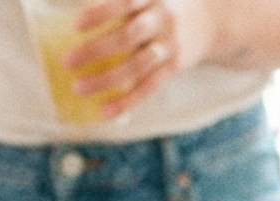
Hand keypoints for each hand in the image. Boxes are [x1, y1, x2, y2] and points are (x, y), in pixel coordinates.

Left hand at [67, 0, 214, 113]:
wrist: (213, 19)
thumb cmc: (167, 5)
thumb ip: (127, 3)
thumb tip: (84, 15)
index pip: (125, 3)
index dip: (100, 13)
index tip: (75, 26)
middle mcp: (162, 19)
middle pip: (126, 36)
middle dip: (95, 50)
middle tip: (67, 62)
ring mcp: (169, 45)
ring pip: (134, 66)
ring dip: (104, 79)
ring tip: (78, 88)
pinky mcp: (174, 67)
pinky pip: (148, 87)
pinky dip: (127, 101)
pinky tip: (105, 111)